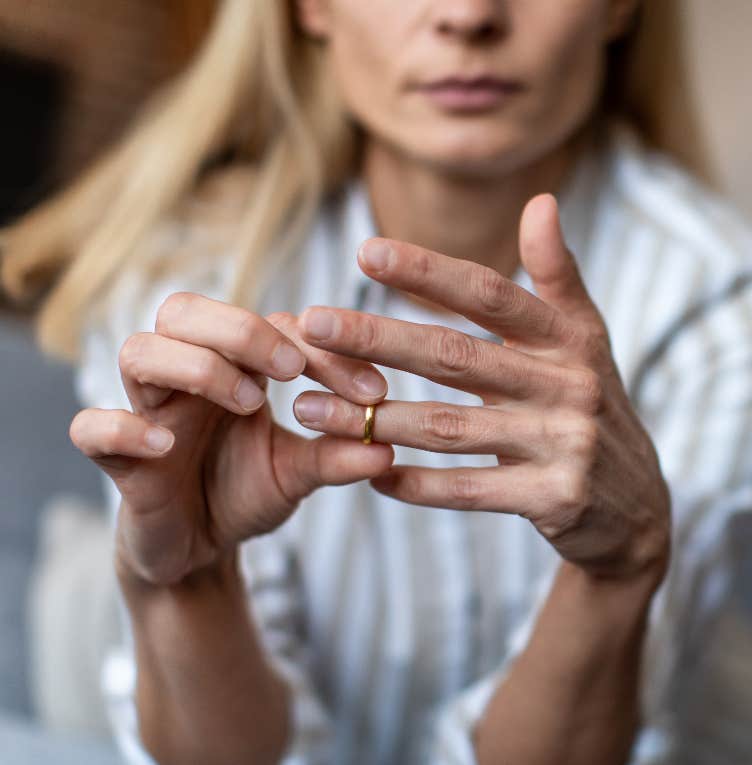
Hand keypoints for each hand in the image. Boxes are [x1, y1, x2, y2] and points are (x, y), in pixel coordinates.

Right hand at [69, 296, 394, 585]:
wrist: (198, 552)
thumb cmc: (245, 494)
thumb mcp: (300, 475)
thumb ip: (337, 457)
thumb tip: (387, 447)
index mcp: (234, 366)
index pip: (269, 325)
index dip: (322, 349)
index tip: (372, 391)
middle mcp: (185, 377)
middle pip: (183, 310)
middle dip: (241, 330)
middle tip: (292, 370)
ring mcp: (146, 413)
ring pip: (138, 352)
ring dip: (198, 367)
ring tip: (249, 403)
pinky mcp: (117, 460)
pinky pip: (91, 428)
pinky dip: (123, 427)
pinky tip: (166, 444)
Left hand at [291, 194, 670, 581]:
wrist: (638, 508)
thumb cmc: (592, 408)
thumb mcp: (586, 340)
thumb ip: (557, 274)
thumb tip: (541, 201)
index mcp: (571, 339)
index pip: (492, 295)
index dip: (429, 273)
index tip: (366, 252)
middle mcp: (570, 386)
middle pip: (458, 356)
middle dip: (380, 338)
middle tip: (313, 325)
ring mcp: (565, 444)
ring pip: (451, 428)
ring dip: (375, 419)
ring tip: (311, 409)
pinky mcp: (556, 499)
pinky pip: (470, 490)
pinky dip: (417, 485)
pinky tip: (370, 473)